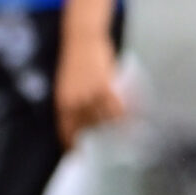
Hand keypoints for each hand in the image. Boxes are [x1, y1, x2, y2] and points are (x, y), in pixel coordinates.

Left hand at [55, 25, 125, 146]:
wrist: (81, 39)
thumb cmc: (78, 61)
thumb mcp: (70, 86)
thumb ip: (78, 103)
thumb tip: (90, 120)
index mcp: (62, 102)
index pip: (67, 131)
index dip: (74, 145)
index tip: (80, 155)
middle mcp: (73, 102)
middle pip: (90, 129)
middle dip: (101, 139)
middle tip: (113, 145)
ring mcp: (89, 95)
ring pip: (106, 121)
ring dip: (117, 128)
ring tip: (128, 134)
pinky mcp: (104, 87)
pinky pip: (117, 109)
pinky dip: (126, 117)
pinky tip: (133, 120)